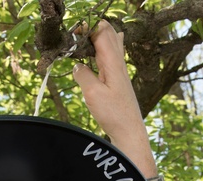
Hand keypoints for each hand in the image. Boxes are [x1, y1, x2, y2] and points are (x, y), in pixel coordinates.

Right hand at [73, 20, 157, 178]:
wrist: (129, 130)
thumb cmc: (113, 114)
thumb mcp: (92, 94)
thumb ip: (83, 75)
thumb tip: (77, 65)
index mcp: (112, 62)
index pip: (102, 32)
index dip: (87, 27)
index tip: (73, 32)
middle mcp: (118, 62)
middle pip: (108, 33)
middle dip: (93, 28)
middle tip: (77, 32)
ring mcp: (120, 70)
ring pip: (113, 42)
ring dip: (101, 35)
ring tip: (89, 31)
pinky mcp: (119, 78)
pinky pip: (115, 53)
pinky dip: (110, 44)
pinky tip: (117, 38)